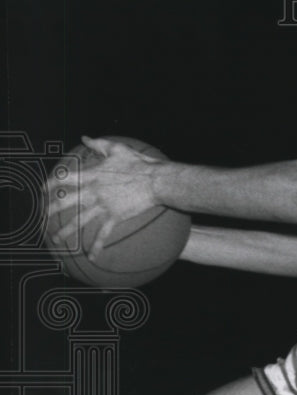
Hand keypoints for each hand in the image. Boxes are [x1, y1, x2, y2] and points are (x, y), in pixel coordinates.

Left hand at [47, 136, 162, 257]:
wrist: (157, 180)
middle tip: (42, 220)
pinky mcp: (115, 217)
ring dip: (65, 232)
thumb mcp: (118, 149)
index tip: (42, 190)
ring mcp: (102, 205)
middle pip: (63, 203)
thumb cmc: (140, 163)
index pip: (62, 179)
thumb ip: (99, 144)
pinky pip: (103, 234)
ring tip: (56, 241)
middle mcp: (92, 191)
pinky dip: (97, 246)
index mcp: (91, 175)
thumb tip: (85, 137)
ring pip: (78, 221)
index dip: (49, 184)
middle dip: (49, 212)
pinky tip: (92, 257)